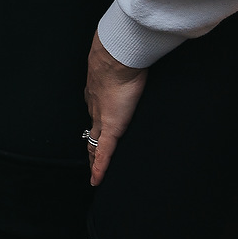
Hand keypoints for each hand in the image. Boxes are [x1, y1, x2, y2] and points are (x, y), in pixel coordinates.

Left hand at [83, 33, 147, 185]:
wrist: (115, 58)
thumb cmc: (124, 58)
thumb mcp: (126, 67)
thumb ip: (133, 70)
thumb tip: (146, 62)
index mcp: (98, 94)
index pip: (96, 114)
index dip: (96, 125)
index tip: (96, 132)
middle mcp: (96, 108)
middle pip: (92, 132)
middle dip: (92, 145)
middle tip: (92, 158)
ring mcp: (102, 119)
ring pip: (95, 144)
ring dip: (94, 158)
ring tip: (95, 172)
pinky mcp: (110, 128)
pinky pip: (103, 153)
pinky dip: (99, 167)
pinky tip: (96, 180)